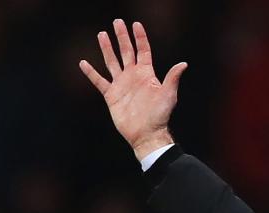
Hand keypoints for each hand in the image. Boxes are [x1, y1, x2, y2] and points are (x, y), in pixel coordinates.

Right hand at [79, 19, 187, 160]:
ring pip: (112, 62)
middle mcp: (133, 76)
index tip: (136, 24)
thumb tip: (184, 64)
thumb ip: (172, 78)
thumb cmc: (160, 115)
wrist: (146, 134)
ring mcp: (122, 85)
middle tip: (117, 22)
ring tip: (102, 34)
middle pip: (126, 51)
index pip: (143, 51)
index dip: (140, 37)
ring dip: (107, 49)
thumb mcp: (168, 95)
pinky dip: (91, 73)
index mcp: (147, 74)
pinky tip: (84, 63)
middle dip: (122, 37)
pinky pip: (99, 81)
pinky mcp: (111, 95)